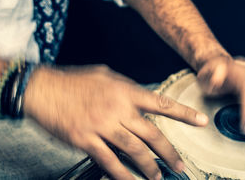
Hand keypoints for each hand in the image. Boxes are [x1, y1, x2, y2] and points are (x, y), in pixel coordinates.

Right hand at [23, 65, 207, 179]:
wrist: (42, 89)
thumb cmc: (73, 81)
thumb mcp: (104, 75)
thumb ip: (124, 88)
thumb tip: (139, 98)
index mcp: (124, 91)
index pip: (161, 103)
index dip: (184, 114)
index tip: (201, 121)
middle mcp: (118, 109)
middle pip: (152, 134)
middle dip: (169, 153)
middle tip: (180, 166)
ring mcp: (102, 126)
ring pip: (134, 151)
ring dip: (149, 168)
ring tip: (158, 178)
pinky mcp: (86, 140)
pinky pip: (109, 162)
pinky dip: (122, 175)